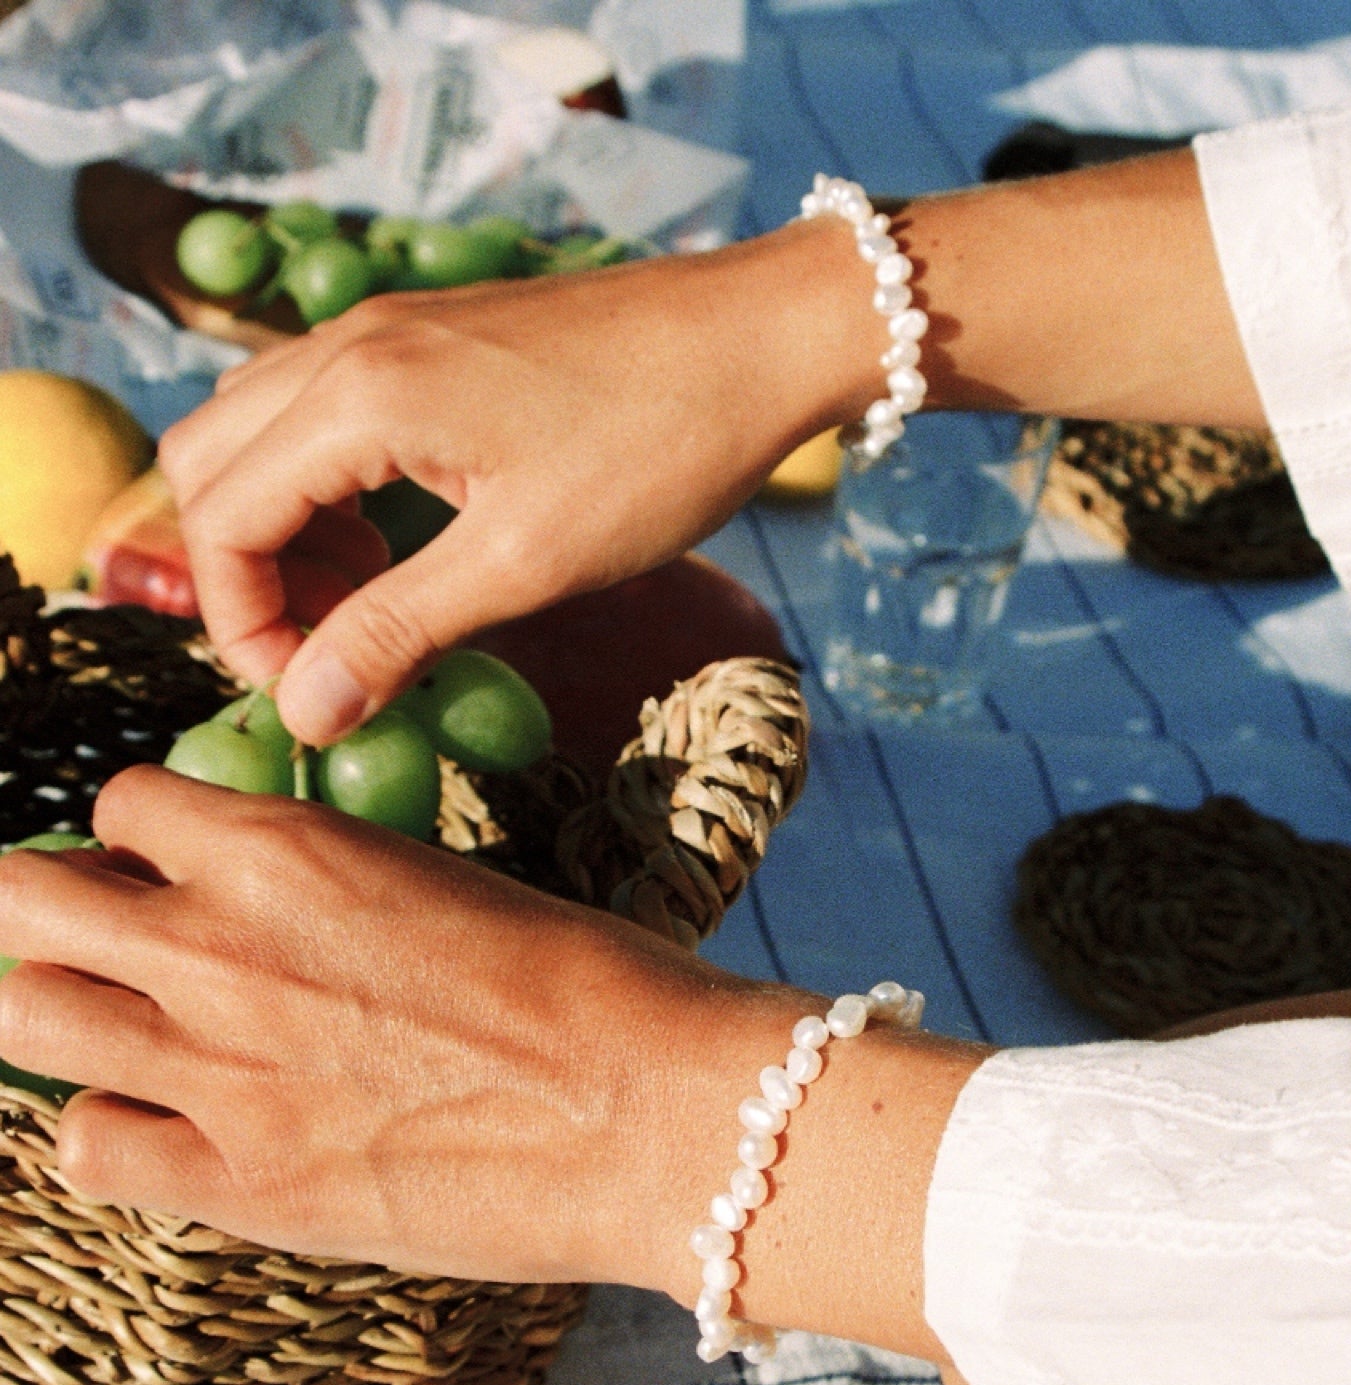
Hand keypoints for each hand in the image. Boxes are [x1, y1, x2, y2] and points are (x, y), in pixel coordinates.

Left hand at [0, 767, 979, 1350]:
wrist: (650, 1109)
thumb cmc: (584, 983)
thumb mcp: (444, 891)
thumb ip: (328, 895)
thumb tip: (270, 909)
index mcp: (286, 852)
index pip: (124, 805)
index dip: (143, 835)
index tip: (170, 866)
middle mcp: (219, 949)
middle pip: (25, 896)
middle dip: (52, 903)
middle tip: (110, 934)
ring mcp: (215, 1072)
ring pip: (27, 1013)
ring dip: (65, 1005)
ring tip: (130, 1025)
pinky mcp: (239, 1187)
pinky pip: (87, 1144)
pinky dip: (112, 1126)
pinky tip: (174, 1125)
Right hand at [160, 229, 881, 746]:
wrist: (759, 338)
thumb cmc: (659, 449)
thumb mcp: (525, 561)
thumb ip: (398, 631)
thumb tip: (306, 713)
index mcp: (356, 395)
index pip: (220, 518)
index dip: (240, 625)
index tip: (306, 692)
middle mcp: (348, 343)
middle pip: (213, 464)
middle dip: (247, 572)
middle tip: (330, 647)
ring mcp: (388, 328)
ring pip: (262, 430)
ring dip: (287, 527)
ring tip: (370, 601)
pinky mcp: (431, 334)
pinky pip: (325, 408)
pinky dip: (330, 484)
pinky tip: (404, 536)